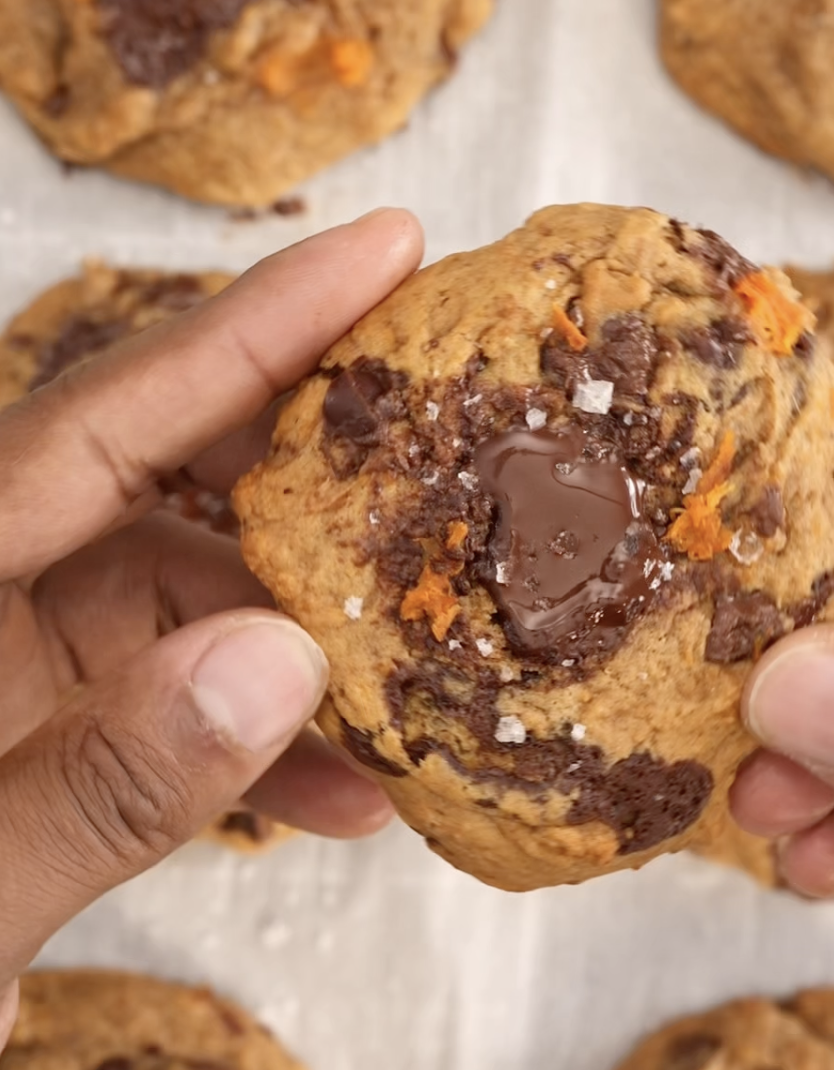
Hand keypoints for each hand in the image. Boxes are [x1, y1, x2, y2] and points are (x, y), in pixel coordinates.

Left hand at [0, 208, 422, 1042]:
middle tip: (439, 446)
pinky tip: (349, 790)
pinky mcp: (65, 719)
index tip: (387, 248)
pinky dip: (271, 741)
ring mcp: (28, 655)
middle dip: (315, 470)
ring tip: (419, 665)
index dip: (259, 324)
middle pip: (175, 477)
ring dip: (313, 645)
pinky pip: (188, 697)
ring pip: (202, 598)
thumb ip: (100, 781)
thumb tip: (276, 666)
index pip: (111, 416)